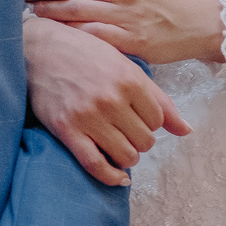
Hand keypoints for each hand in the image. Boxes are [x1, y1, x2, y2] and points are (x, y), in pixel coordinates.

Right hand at [24, 12, 188, 184]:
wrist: (39, 49)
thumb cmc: (85, 54)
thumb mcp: (125, 66)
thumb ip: (158, 98)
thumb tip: (186, 131)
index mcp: (130, 80)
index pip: (158, 121)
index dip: (150, 123)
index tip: (137, 118)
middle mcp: (112, 99)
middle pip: (145, 141)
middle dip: (139, 140)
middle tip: (125, 130)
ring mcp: (88, 116)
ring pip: (126, 156)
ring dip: (127, 156)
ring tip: (118, 145)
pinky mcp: (67, 130)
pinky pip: (96, 164)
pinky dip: (111, 176)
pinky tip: (118, 176)